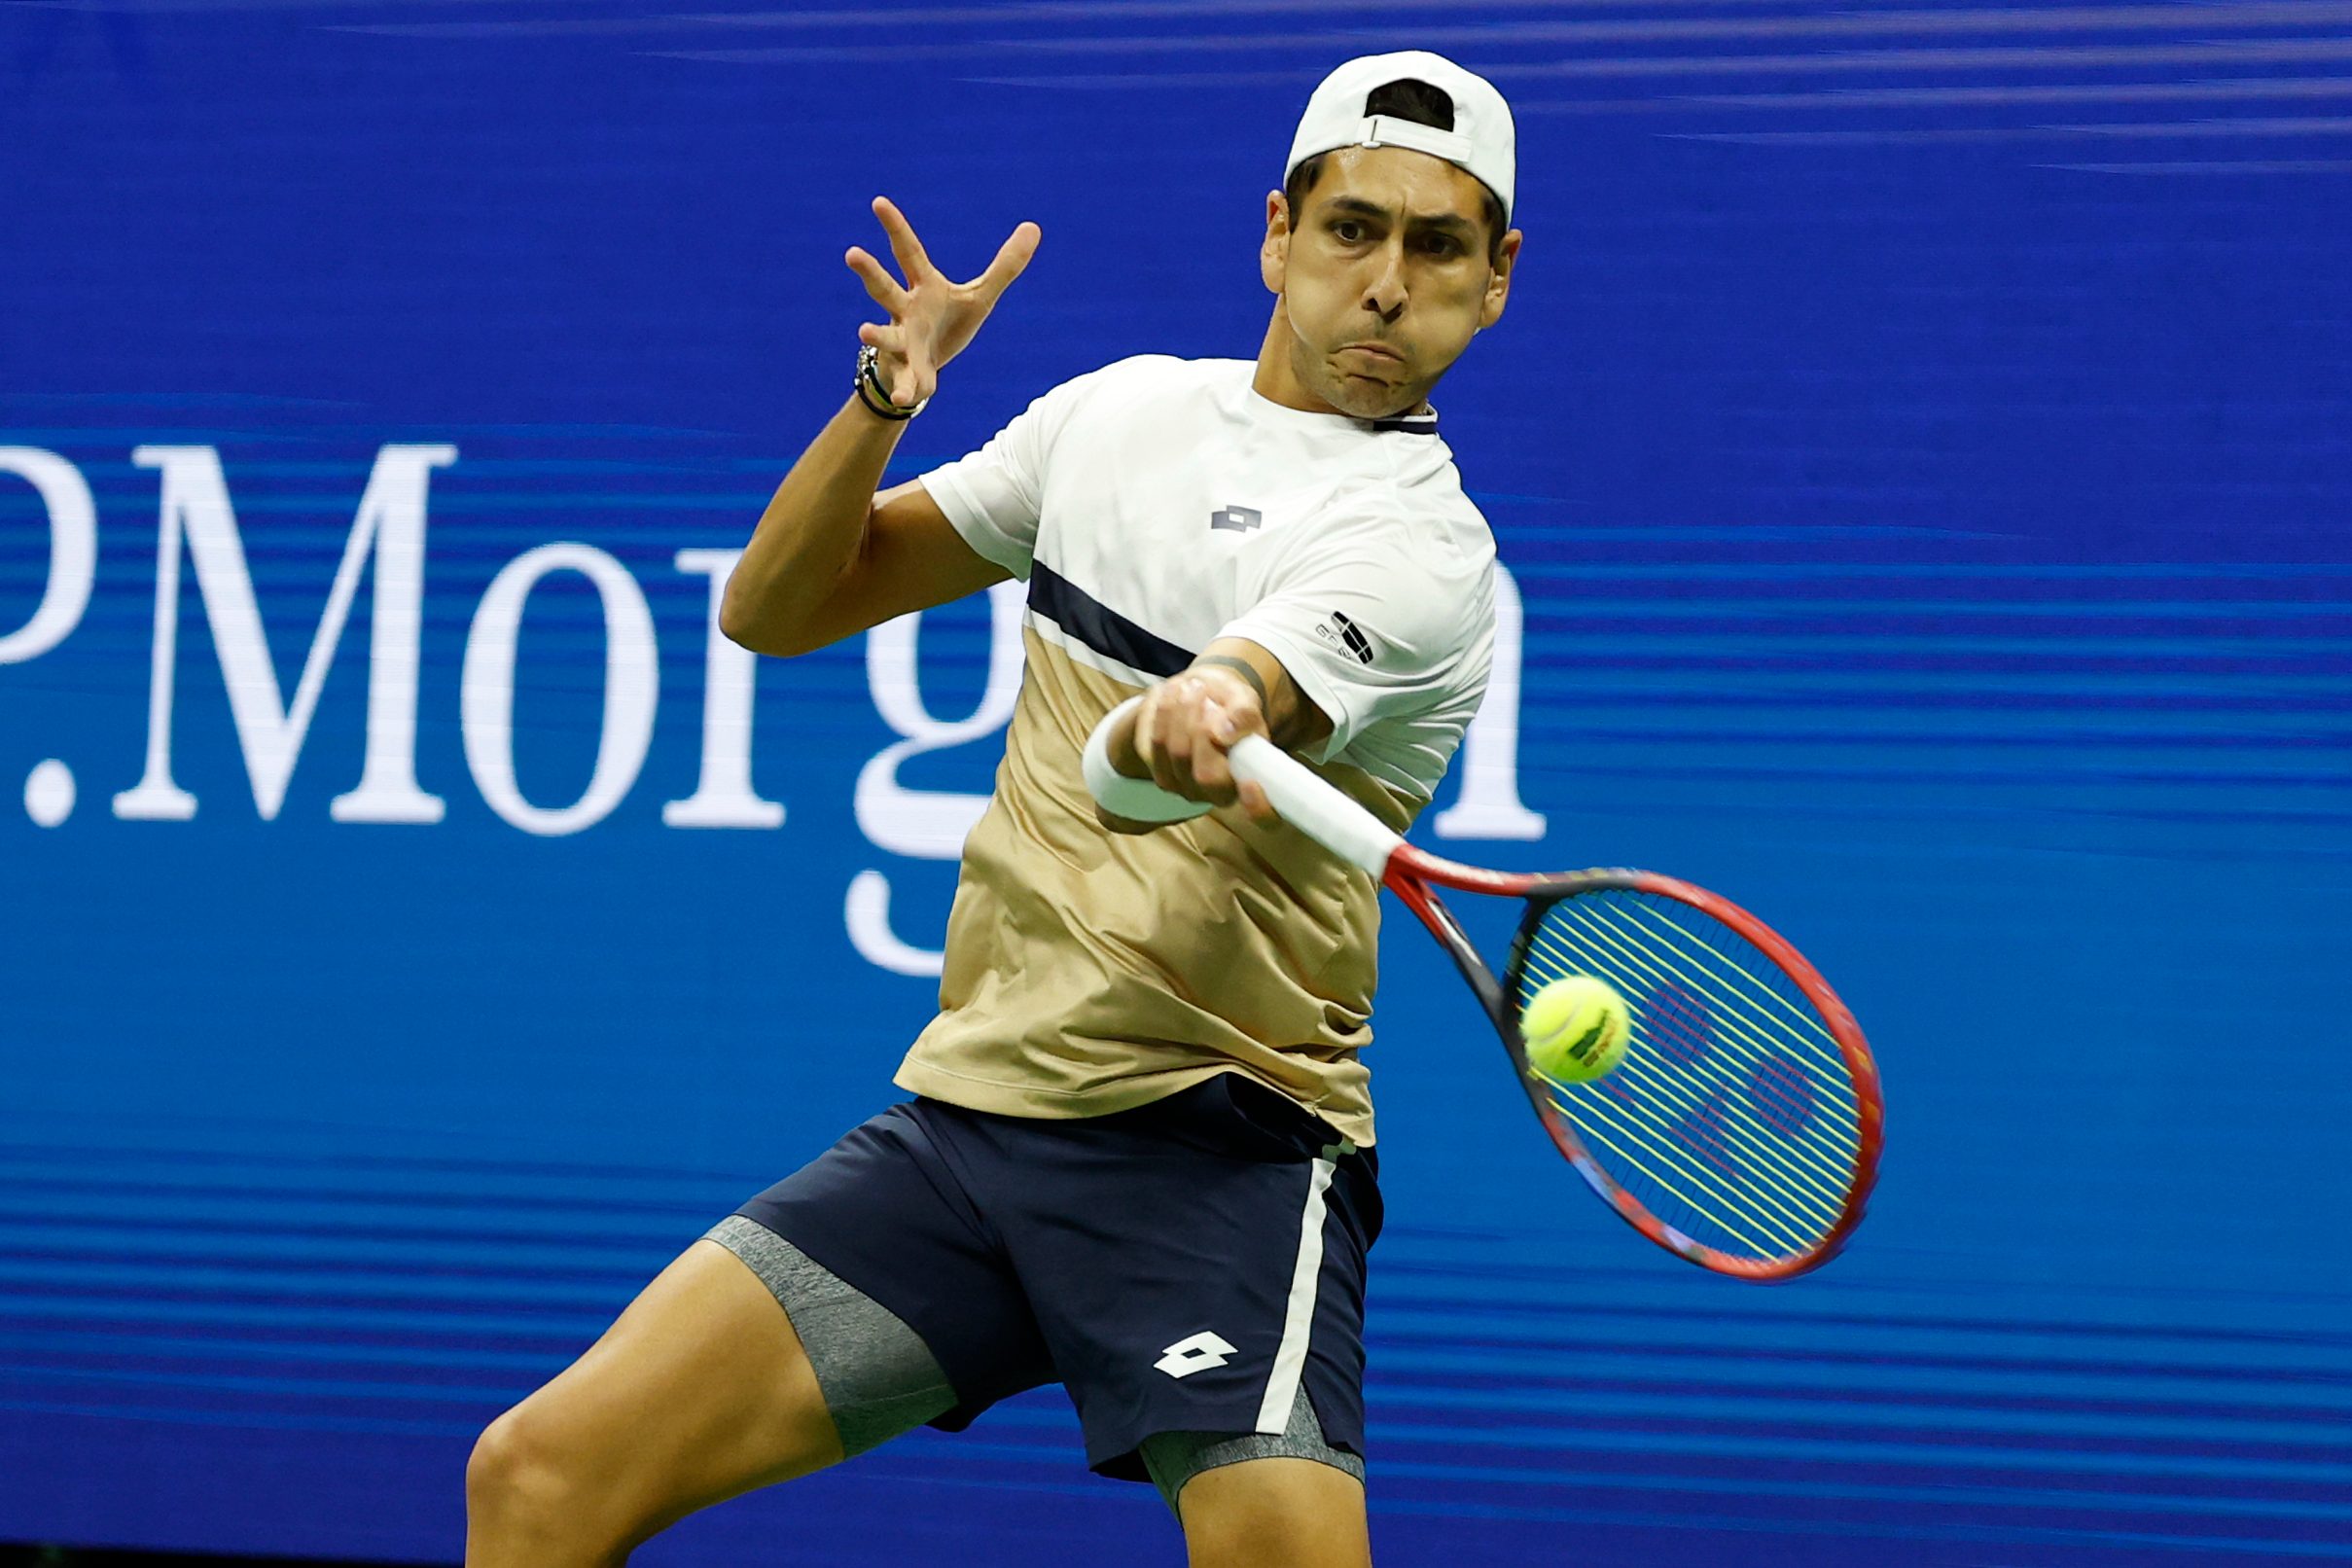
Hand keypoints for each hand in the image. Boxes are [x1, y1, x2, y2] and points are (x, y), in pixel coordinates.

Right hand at [847, 197, 1040, 407]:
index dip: (895, 227)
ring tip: (863, 330)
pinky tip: (907, 399)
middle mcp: (905, 311)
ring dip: (875, 333)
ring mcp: (902, 342)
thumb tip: (1034, 226)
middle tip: (852, 253)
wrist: (924, 371)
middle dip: (869, 272)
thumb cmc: (947, 325)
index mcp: (923, 287)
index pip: (908, 252)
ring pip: (885, 335)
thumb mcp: (979, 296)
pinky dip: (907, 390)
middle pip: (884, 288)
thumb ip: (1005, 266)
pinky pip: (907, 382)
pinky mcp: (908, 373)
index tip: (878, 202)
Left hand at [1110, 668, 1277, 823]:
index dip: (1259, 807)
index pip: (1265, 816)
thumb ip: (1244, 716)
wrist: (1206, 700)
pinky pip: (1155, 746)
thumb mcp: (1246, 703)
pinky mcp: (1164, 777)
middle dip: (1199, 725)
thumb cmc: (1233, 707)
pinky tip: (1172, 695)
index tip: (1251, 782)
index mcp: (1253, 783)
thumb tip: (1225, 733)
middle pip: (1206, 774)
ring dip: (1179, 713)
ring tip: (1191, 687)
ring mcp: (1189, 790)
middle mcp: (1220, 795)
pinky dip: (1163, 716)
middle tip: (1205, 691)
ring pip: (1176, 753)